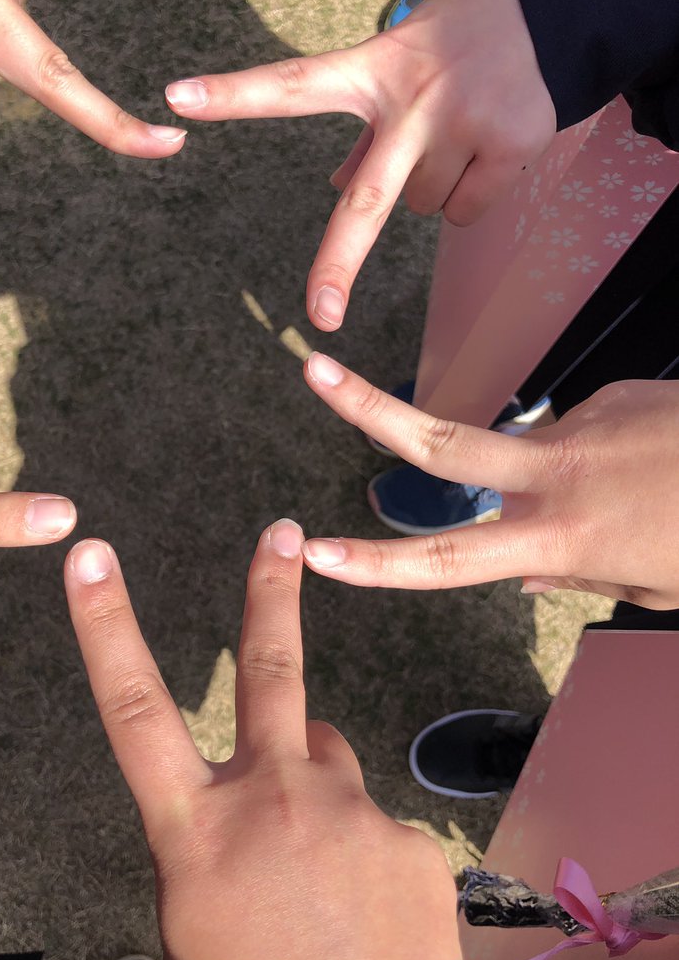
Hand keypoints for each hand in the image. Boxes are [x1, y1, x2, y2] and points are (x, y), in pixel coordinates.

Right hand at [64, 522, 461, 959]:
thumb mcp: (191, 942)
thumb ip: (210, 862)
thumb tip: (238, 831)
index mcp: (196, 834)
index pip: (133, 710)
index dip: (105, 626)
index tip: (90, 555)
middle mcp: (273, 800)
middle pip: (269, 673)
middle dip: (270, 594)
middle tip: (279, 536)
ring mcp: (350, 815)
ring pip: (328, 762)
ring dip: (316, 787)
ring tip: (318, 866)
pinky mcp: (412, 844)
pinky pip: (378, 830)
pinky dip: (366, 859)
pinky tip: (369, 923)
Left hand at [165, 0, 554, 331]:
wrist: (545, 13)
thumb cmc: (447, 47)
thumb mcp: (392, 67)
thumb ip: (363, 129)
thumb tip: (338, 189)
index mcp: (371, 72)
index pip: (292, 85)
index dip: (235, 95)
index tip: (176, 99)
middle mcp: (412, 101)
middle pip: (366, 201)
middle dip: (339, 263)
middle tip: (321, 315)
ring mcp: (464, 124)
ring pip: (422, 208)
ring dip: (431, 187)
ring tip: (456, 132)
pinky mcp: (511, 144)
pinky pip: (465, 210)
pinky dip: (471, 193)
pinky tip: (486, 148)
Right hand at [303, 352, 678, 609]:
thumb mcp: (649, 588)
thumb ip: (575, 576)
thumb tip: (523, 572)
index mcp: (563, 537)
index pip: (446, 558)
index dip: (374, 563)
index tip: (316, 554)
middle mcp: (557, 472)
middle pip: (441, 442)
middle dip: (367, 407)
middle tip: (314, 371)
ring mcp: (583, 424)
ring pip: (531, 450)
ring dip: (560, 479)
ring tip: (646, 498)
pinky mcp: (612, 396)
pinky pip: (584, 433)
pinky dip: (604, 458)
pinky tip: (656, 469)